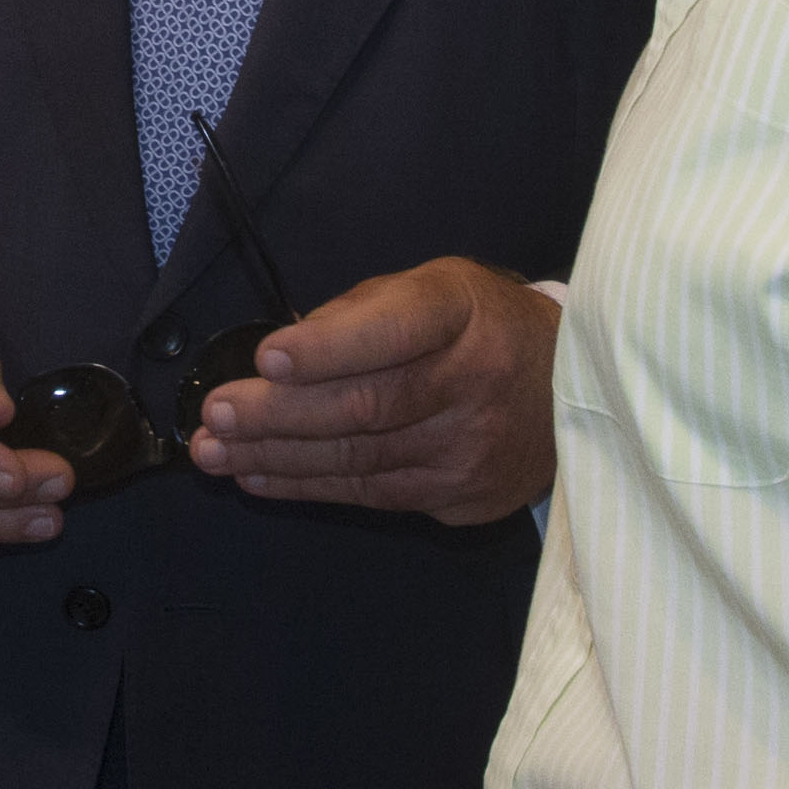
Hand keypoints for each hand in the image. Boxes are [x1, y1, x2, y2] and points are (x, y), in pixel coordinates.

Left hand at [192, 258, 559, 521]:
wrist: (574, 391)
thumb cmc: (481, 328)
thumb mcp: (432, 290)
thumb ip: (360, 315)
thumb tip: (281, 353)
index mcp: (464, 313)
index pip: (395, 332)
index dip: (329, 349)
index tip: (267, 358)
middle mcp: (476, 382)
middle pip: (368, 407)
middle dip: (279, 415)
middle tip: (215, 416)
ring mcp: (473, 449)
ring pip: (360, 460)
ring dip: (276, 458)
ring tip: (216, 452)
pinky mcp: (464, 498)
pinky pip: (373, 496)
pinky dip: (308, 486)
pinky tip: (260, 475)